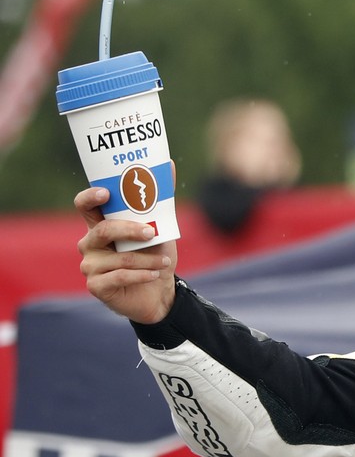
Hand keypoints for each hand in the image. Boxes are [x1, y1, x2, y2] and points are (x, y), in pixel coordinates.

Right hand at [76, 186, 177, 323]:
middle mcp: (90, 243)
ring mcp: (90, 265)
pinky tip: (153, 274)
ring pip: (117, 257)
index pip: (84, 206)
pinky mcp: (96, 286)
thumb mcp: (161, 227)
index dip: (90, 197)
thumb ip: (160, 200)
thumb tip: (169, 164)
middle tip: (151, 233)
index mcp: (101, 225)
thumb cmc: (155, 255)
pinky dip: (140, 275)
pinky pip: (117, 277)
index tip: (106, 193)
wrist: (160, 292)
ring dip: (145, 258)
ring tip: (165, 262)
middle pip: (102, 230)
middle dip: (128, 230)